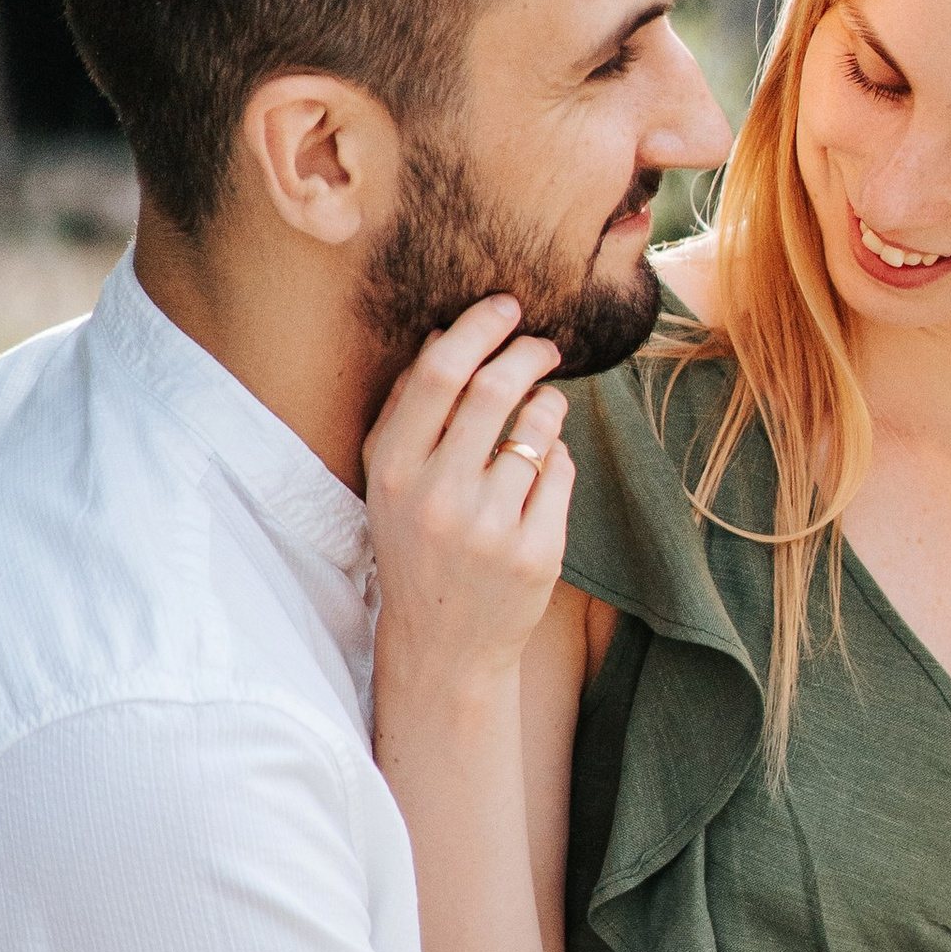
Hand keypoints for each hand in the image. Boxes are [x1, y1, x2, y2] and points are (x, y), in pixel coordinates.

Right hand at [365, 296, 576, 723]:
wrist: (443, 644)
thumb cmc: (416, 548)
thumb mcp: (390, 482)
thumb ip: (406, 410)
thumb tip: (442, 335)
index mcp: (395, 471)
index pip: (438, 374)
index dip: (478, 329)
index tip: (506, 307)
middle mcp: (440, 497)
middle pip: (495, 390)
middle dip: (528, 352)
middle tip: (544, 345)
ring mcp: (491, 528)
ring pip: (537, 428)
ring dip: (548, 402)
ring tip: (543, 406)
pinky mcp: (536, 553)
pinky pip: (560, 472)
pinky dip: (556, 455)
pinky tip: (543, 464)